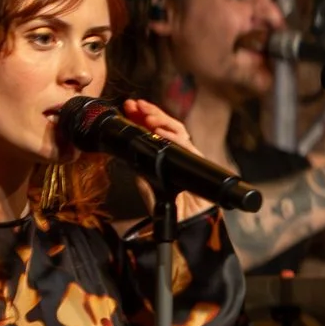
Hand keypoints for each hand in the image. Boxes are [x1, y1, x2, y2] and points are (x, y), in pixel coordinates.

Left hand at [122, 98, 219, 218]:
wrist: (182, 220)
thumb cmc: (166, 204)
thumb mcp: (143, 181)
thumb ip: (138, 165)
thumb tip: (127, 149)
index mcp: (163, 153)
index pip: (154, 130)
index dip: (142, 117)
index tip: (130, 107)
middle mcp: (177, 151)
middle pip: (167, 125)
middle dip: (151, 112)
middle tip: (136, 105)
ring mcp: (188, 155)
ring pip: (178, 130)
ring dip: (162, 120)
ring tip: (147, 116)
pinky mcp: (197, 162)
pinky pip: (186, 145)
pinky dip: (174, 136)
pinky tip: (161, 131)